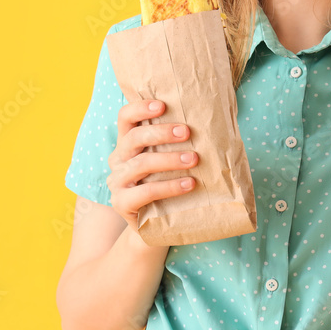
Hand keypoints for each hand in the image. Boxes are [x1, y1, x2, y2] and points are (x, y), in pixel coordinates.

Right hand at [106, 100, 197, 233]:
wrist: (156, 224)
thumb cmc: (169, 182)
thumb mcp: (170, 159)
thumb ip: (178, 141)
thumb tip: (213, 122)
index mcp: (128, 142)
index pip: (125, 117)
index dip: (140, 108)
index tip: (163, 105)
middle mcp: (118, 158)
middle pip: (134, 137)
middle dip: (162, 132)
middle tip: (187, 132)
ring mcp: (117, 181)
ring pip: (141, 163)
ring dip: (170, 159)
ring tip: (194, 159)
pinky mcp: (121, 203)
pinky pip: (145, 192)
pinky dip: (169, 186)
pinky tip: (190, 184)